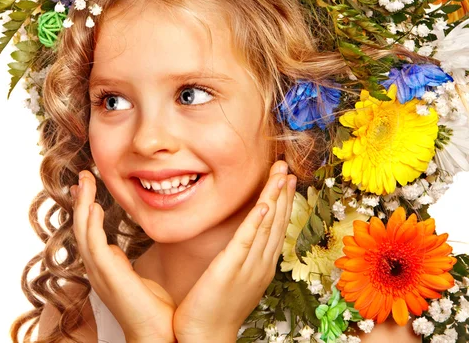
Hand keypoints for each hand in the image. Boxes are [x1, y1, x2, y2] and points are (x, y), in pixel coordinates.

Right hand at [72, 170, 176, 342]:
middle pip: (82, 227)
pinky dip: (91, 224)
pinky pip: (94, 245)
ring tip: (85, 181)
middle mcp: (97, 268)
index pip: (89, 231)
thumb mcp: (137, 277)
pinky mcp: (108, 276)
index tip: (89, 187)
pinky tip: (92, 207)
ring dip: (83, 205)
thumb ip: (124, 263)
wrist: (158, 335)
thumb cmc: (152, 310)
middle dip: (81, 200)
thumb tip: (117, 249)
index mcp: (104, 267)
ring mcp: (100, 273)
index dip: (86, 208)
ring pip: (83, 232)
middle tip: (84, 175)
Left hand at [172, 161, 295, 342]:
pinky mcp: (230, 269)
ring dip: (274, 198)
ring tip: (280, 175)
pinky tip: (263, 205)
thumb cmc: (215, 307)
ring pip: (266, 226)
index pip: (275, 226)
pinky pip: (246, 241)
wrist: (206, 335)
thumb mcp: (234, 276)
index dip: (282, 200)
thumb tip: (241, 238)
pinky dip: (257, 222)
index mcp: (261, 264)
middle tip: (286, 167)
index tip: (285, 178)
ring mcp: (248, 266)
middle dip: (282, 192)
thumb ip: (240, 255)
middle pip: (276, 222)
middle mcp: (261, 263)